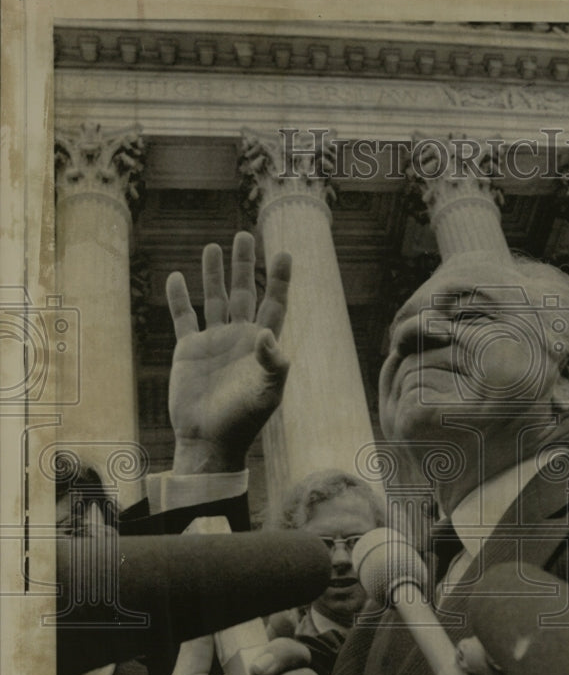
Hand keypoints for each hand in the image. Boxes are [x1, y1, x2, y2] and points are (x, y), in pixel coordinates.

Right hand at [166, 231, 291, 473]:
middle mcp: (239, 339)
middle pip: (244, 293)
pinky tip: (178, 277)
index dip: (279, 280)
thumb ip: (271, 362)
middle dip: (244, 265)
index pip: (274, 305)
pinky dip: (179, 298)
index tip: (283, 253)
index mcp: (261, 346)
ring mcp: (213, 343)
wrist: (210, 439)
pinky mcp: (189, 351)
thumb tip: (266, 332)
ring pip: (214, 299)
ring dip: (214, 274)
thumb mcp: (266, 392)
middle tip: (244, 235)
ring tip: (213, 246)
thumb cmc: (243, 419)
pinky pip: (184, 318)